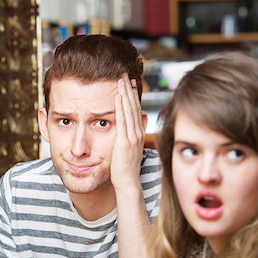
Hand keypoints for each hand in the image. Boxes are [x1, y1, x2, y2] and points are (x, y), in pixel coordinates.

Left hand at [111, 74, 146, 190]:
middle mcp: (137, 133)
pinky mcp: (125, 142)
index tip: (130, 82)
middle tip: (125, 75)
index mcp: (138, 134)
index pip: (136, 110)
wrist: (128, 182)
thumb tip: (138, 120)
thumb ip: (134, 134)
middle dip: (130, 89)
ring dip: (125, 94)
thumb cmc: (126, 169)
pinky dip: (121, 108)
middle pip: (134, 106)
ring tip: (122, 79)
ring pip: (130, 110)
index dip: (133, 95)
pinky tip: (119, 97)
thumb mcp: (131, 149)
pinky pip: (123, 121)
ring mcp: (133, 137)